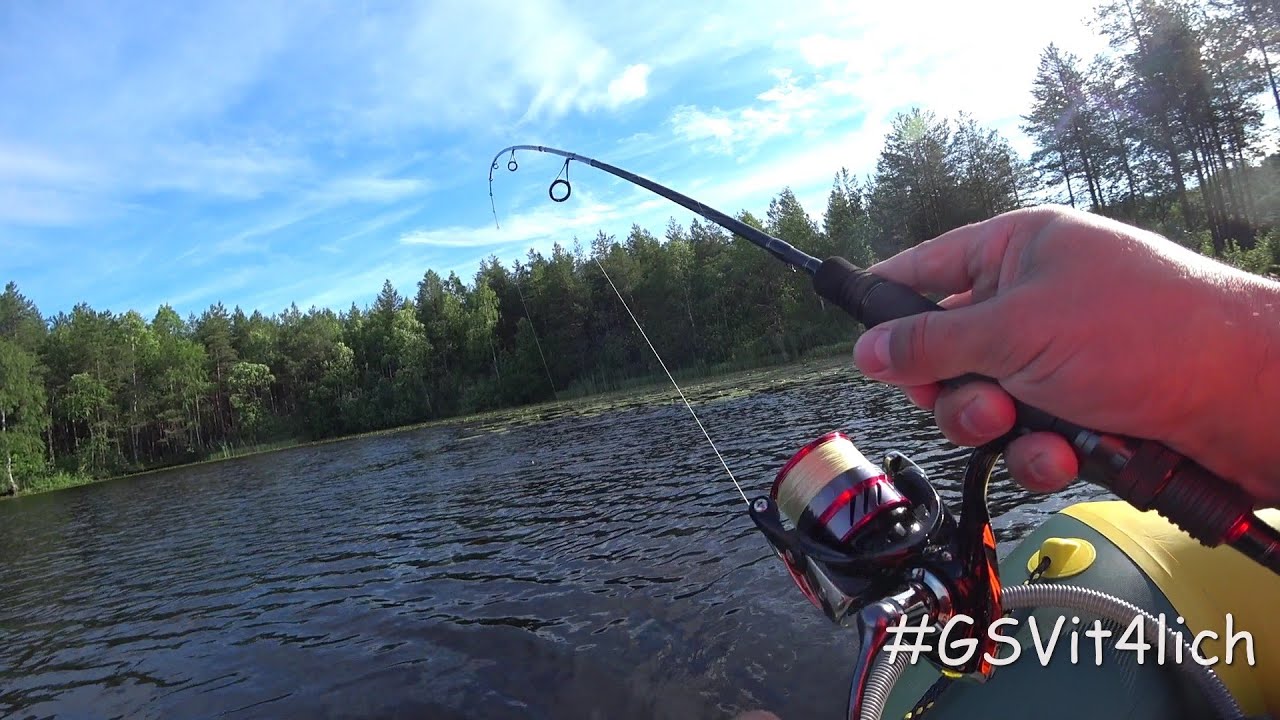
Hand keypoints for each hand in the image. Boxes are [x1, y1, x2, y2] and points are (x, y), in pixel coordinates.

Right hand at [851, 204, 1279, 506]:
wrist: (1248, 395)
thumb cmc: (1147, 332)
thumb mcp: (1017, 329)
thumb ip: (931, 342)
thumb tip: (866, 349)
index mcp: (1016, 250)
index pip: (924, 269)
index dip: (884, 302)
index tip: (852, 335)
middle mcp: (1034, 300)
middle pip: (944, 351)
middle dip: (952, 388)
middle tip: (978, 400)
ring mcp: (1057, 358)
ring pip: (980, 404)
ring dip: (995, 427)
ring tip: (1029, 426)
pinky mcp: (1080, 409)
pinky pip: (1024, 438)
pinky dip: (1036, 452)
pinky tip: (1063, 453)